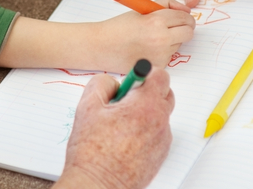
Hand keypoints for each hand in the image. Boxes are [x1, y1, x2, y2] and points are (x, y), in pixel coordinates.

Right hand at [56, 68, 173, 188]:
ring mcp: (162, 141)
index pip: (160, 76)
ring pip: (160, 117)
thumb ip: (102, 83)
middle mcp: (159, 122)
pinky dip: (146, 133)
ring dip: (146, 115)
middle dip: (148, 93)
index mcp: (145, 106)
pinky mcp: (160, 157)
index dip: (145, 74)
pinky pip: (158, 135)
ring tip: (120, 127)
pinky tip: (125, 142)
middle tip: (125, 102)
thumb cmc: (91, 151)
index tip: (133, 81)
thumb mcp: (88, 106)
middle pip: (165, 95)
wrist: (96, 184)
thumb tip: (114, 83)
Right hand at [94, 0, 195, 71]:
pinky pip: (169, 56)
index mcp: (157, 21)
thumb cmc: (120, 26)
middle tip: (175, 26)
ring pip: (179, 44)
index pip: (184, 17)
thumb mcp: (142, 8)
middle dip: (185, 27)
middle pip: (188, 32)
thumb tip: (186, 10)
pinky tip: (148, 48)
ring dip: (172, 40)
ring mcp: (160, 55)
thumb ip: (166, 4)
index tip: (182, 16)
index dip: (185, 16)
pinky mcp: (157, 66)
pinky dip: (164, 51)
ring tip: (152, 37)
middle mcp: (161, 39)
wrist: (102, 46)